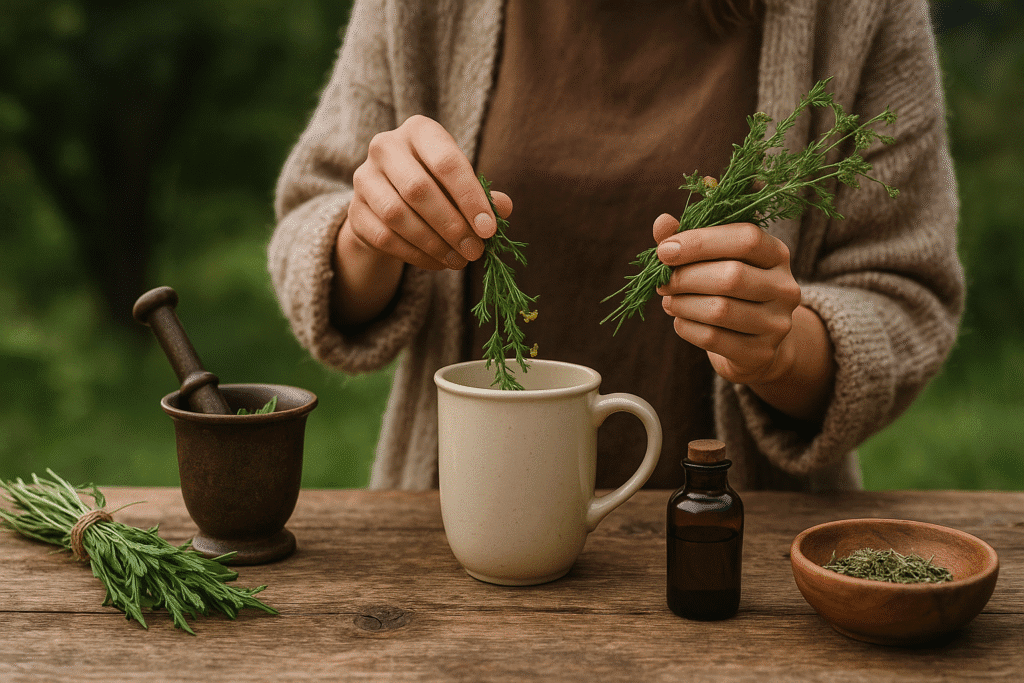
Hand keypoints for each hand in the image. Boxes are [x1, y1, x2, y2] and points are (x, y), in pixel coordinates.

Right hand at [332, 115, 511, 325]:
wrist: (390, 203)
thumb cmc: (437, 187)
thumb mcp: (462, 185)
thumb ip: (483, 195)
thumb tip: (503, 208)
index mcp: (419, 131)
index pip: (446, 162)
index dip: (469, 197)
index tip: (488, 229)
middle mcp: (386, 147)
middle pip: (419, 189)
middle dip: (452, 225)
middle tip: (475, 251)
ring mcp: (364, 178)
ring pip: (398, 215)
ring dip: (434, 243)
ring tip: (460, 260)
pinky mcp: (355, 211)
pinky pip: (385, 237)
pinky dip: (416, 254)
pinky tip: (439, 262)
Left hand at [653, 214, 802, 385]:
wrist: (753, 343)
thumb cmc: (728, 290)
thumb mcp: (715, 260)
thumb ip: (689, 239)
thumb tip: (662, 222)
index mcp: (777, 254)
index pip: (746, 239)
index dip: (700, 242)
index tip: (664, 251)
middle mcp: (785, 287)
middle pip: (731, 276)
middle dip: (685, 277)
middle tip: (662, 282)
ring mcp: (777, 323)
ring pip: (720, 310)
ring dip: (682, 304)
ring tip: (668, 300)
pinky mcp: (761, 353)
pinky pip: (713, 338)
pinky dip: (686, 327)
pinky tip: (680, 320)